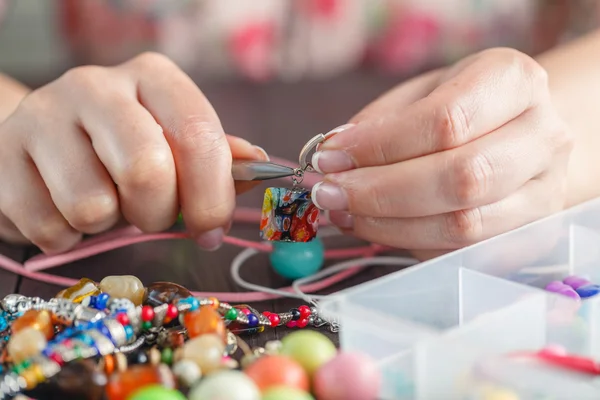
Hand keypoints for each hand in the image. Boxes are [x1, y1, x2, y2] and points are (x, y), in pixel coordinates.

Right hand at [0, 52, 266, 252]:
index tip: (210, 230)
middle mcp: (95, 85)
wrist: (36, 147)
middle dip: (156, 213)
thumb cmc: (117, 150)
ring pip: (93, 205)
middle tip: (147, 215)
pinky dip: (65, 237)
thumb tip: (261, 165)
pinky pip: (50, 227)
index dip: (213, 195)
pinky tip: (63, 210)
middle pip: (146, 170)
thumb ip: (214, 156)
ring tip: (100, 204)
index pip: (199, 134)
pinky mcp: (2, 155)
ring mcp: (41, 115)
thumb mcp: (171, 144)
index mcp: (151, 77)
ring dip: (106, 225)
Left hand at [310, 48, 573, 259]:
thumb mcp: (422, 92)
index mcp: (515, 82)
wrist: (523, 133)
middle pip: (461, 178)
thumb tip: (331, 156)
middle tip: (328, 192)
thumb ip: (380, 122)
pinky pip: (461, 252)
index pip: (446, 121)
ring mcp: (544, 193)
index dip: (380, 145)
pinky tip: (374, 225)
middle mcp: (543, 137)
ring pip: (463, 225)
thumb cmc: (464, 107)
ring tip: (342, 211)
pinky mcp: (532, 236)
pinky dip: (407, 242)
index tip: (328, 156)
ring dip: (388, 224)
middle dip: (381, 191)